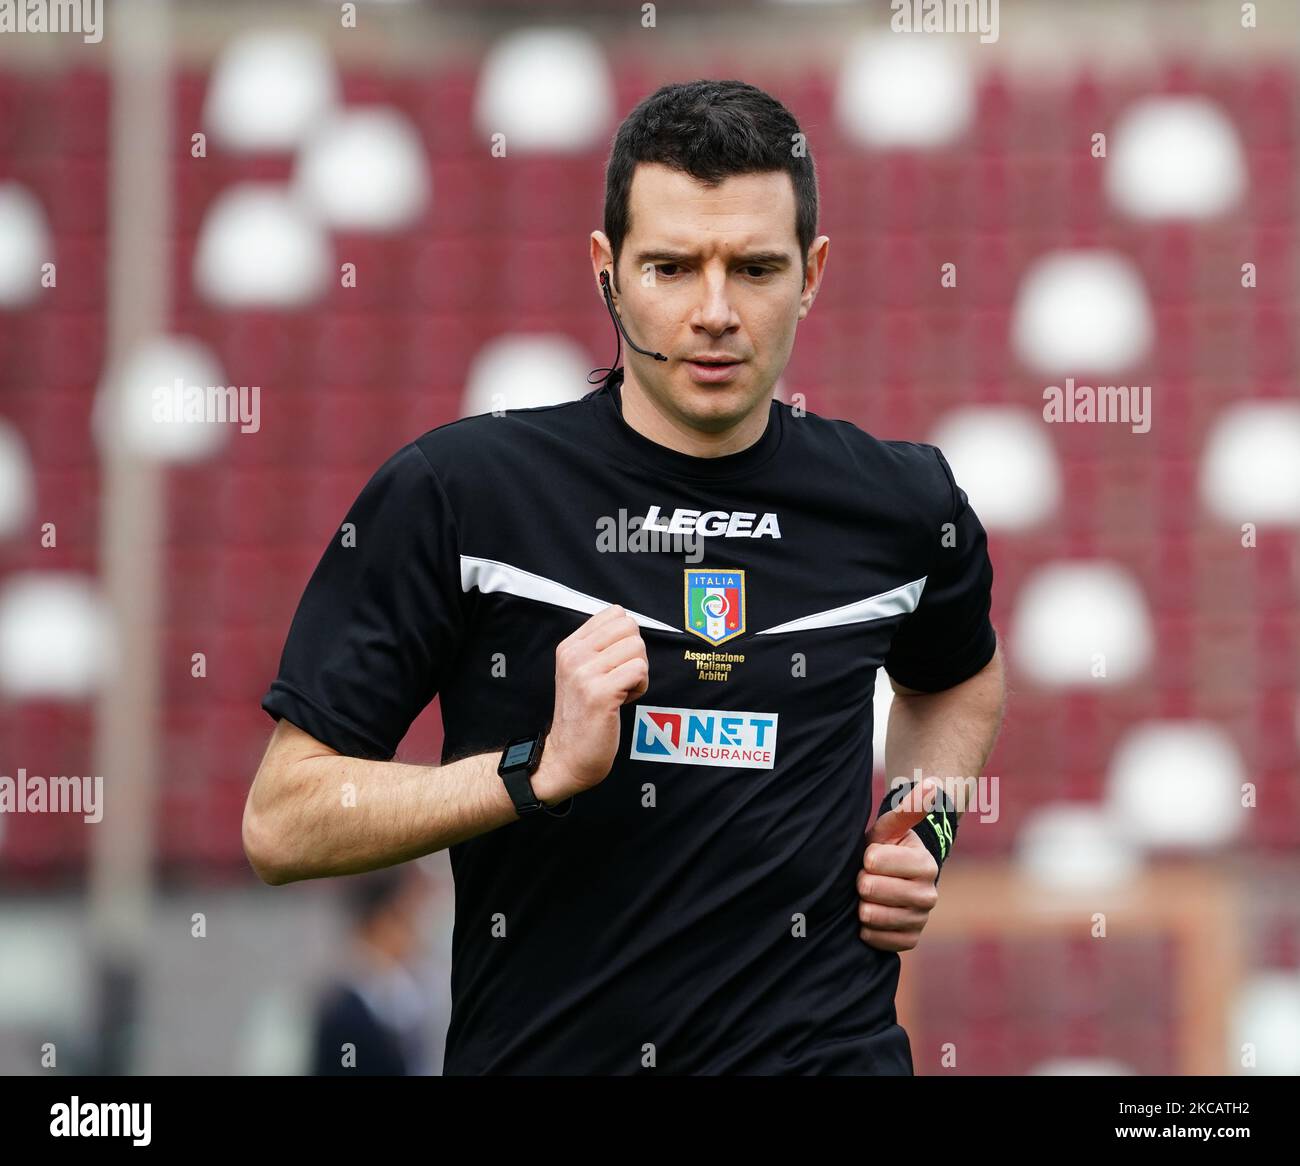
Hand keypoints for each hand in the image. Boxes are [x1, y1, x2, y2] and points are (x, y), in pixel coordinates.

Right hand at [533, 604, 647, 801]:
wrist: (567, 756)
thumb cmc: (583, 715)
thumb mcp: (580, 672)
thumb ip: (599, 646)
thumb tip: (629, 624)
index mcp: (570, 646)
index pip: (616, 613)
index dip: (626, 638)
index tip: (614, 664)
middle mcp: (574, 655)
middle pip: (630, 627)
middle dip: (635, 653)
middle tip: (620, 679)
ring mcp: (585, 673)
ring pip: (638, 648)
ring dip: (638, 673)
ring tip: (620, 691)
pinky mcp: (600, 693)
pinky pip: (639, 670)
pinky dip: (640, 687)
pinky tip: (622, 702)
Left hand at [857, 778, 940, 952]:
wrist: (891, 880)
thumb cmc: (887, 848)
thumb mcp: (891, 827)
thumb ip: (908, 808)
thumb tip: (933, 784)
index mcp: (925, 864)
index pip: (876, 861)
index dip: (866, 858)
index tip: (869, 856)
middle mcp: (928, 895)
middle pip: (872, 889)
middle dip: (861, 881)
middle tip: (865, 876)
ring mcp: (920, 920)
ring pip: (873, 916)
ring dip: (862, 905)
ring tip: (866, 895)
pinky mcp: (909, 940)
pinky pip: (879, 940)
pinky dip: (868, 930)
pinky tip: (869, 915)